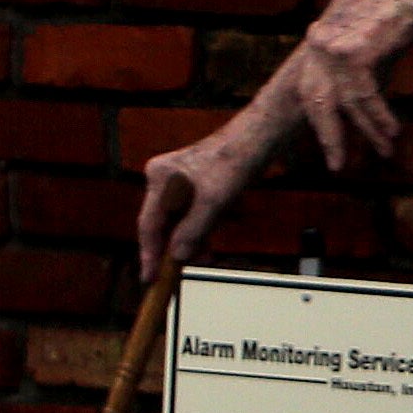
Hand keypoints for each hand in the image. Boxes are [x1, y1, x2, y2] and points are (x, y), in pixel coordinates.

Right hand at [137, 132, 258, 278]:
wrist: (263, 135)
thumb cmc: (237, 158)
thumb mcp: (215, 201)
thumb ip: (194, 231)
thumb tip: (177, 257)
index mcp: (159, 177)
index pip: (149, 223)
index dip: (149, 253)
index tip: (149, 278)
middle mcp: (165, 177)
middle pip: (164, 222)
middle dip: (176, 246)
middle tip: (182, 270)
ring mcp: (181, 179)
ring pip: (181, 218)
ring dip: (194, 237)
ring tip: (207, 254)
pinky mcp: (198, 181)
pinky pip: (194, 211)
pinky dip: (204, 225)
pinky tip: (214, 235)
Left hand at [285, 24, 411, 175]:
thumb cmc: (391, 13)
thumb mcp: (361, 40)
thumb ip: (350, 66)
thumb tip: (351, 102)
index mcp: (317, 42)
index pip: (310, 90)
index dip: (319, 119)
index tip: (328, 143)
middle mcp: (319, 45)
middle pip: (316, 102)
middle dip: (329, 136)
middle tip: (337, 165)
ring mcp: (333, 50)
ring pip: (347, 104)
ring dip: (367, 130)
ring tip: (384, 150)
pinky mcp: (354, 54)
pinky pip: (366, 96)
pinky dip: (379, 116)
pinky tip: (391, 131)